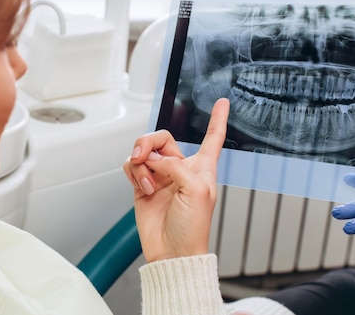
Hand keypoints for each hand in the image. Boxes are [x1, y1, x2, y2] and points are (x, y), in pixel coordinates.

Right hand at [123, 98, 228, 261]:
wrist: (172, 252)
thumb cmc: (193, 228)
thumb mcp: (196, 190)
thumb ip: (176, 166)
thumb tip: (154, 160)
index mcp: (202, 167)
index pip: (213, 137)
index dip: (218, 118)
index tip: (222, 102)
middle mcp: (180, 168)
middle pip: (162, 138)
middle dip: (149, 142)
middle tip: (144, 156)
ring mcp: (160, 177)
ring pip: (143, 151)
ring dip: (140, 162)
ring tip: (146, 180)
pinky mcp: (142, 186)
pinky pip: (132, 166)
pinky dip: (133, 173)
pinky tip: (142, 187)